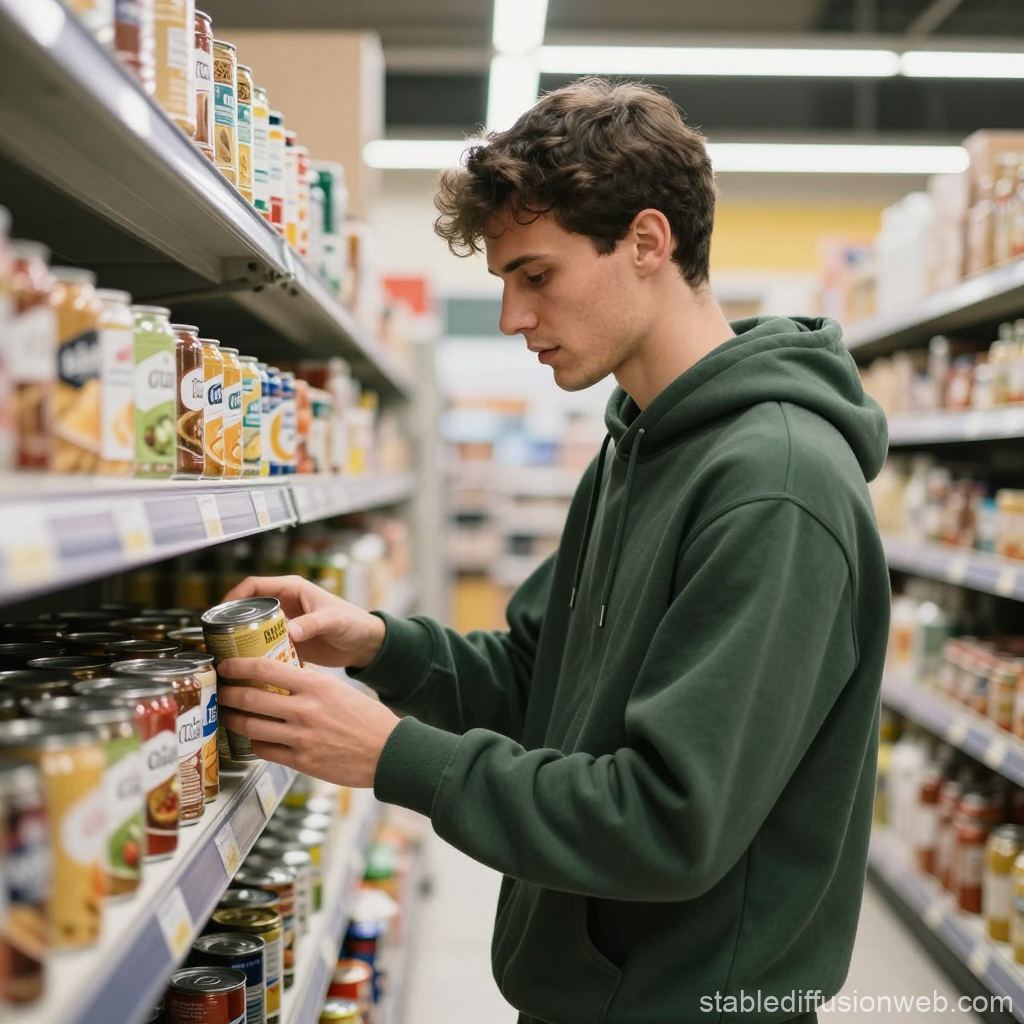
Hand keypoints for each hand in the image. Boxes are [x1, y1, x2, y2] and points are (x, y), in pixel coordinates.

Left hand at [217, 658, 400, 787]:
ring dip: (233, 720)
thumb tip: (284, 673)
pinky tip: (254, 737)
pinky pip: (264, 750)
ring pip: (251, 726)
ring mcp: (301, 737)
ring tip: (229, 715)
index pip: (265, 669)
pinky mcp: (301, 761)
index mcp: (315, 685)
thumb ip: (310, 682)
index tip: (225, 665)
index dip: (238, 666)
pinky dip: (254, 742)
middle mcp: (305, 709)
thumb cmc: (367, 719)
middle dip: (228, 694)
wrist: (388, 752)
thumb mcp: (339, 689)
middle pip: (250, 698)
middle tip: (220, 691)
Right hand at [221, 575, 385, 668]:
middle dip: (231, 623)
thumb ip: (313, 623)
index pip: (254, 586)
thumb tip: (289, 631)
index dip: (233, 596)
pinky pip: (264, 647)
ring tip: (227, 658)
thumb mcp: (333, 620)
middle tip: (219, 641)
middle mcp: (284, 604)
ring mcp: (284, 624)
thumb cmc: (354, 623)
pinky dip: (256, 656)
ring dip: (241, 642)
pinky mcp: (287, 642)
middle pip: (247, 609)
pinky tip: (247, 670)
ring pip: (253, 630)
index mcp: (292, 589)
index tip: (219, 613)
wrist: (365, 644)